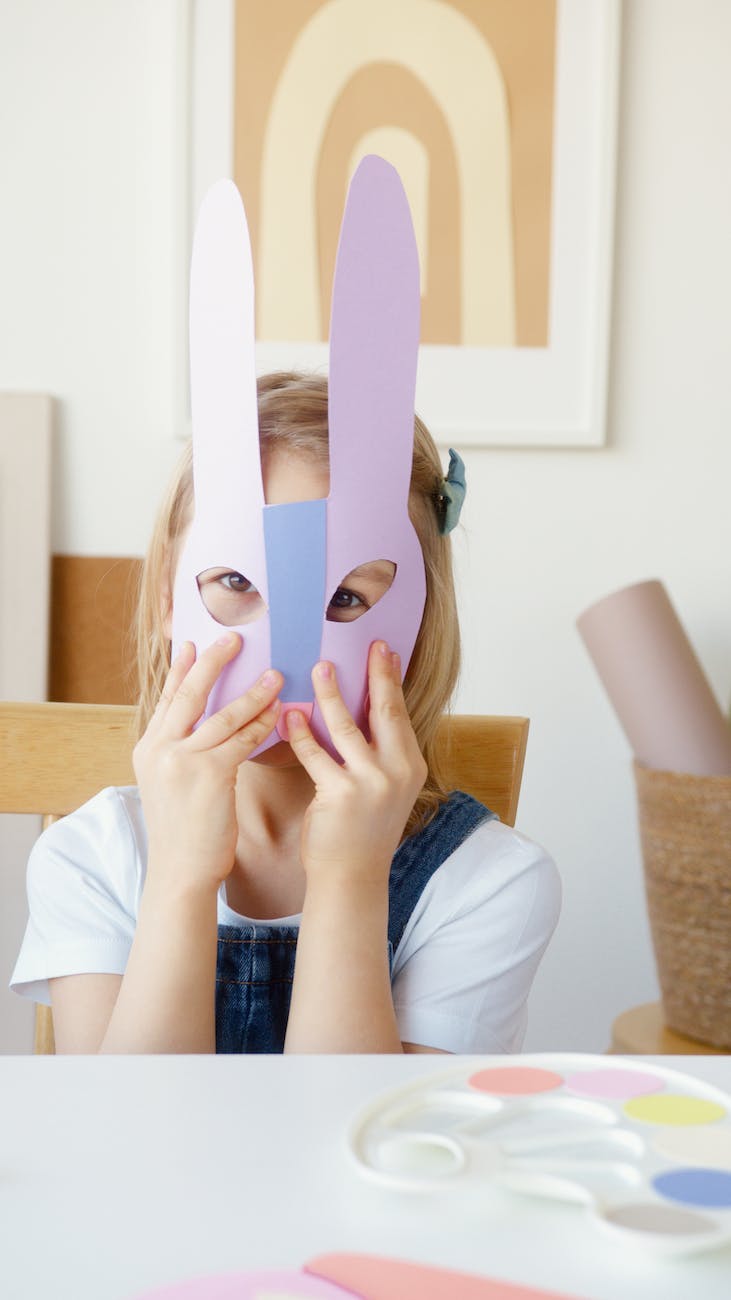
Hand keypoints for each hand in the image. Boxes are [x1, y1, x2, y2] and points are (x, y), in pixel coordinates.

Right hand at [133, 634, 282, 893]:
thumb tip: (202, 729)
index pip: (167, 699)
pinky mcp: (207, 775)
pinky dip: (261, 724)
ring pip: (222, 715)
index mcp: (148, 748)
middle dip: (212, 662)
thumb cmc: (184, 831)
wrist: (180, 871)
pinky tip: (279, 712)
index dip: (182, 669)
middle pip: (189, 694)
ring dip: (252, 692)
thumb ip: (181, 753)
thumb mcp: (171, 785)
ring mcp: (180, 761)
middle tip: (233, 637)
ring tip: (275, 673)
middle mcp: (159, 749)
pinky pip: (241, 740)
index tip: (193, 642)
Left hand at [284, 641, 427, 882]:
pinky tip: (290, 715)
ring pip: (346, 726)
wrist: (351, 876)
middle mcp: (397, 772)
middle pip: (384, 711)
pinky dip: (302, 732)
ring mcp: (370, 784)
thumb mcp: (384, 788)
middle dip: (375, 674)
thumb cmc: (361, 829)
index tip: (386, 650)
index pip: (400, 713)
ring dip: (331, 693)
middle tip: (366, 645)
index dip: (391, 680)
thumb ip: (380, 752)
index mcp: (411, 766)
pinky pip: (316, 754)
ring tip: (318, 667)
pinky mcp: (340, 795)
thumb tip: (366, 707)